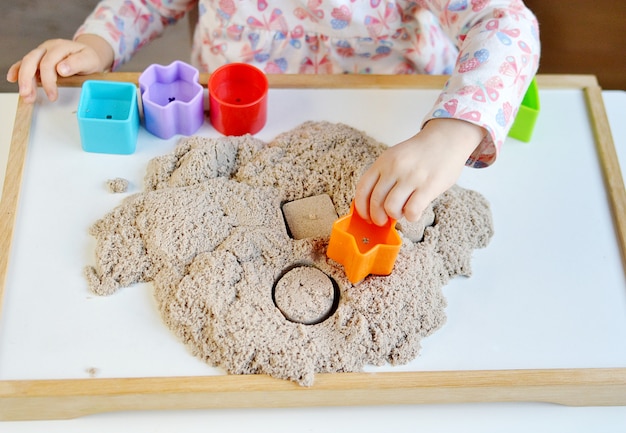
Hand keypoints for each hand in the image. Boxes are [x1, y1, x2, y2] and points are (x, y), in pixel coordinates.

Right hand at [6, 34, 113, 102]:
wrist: (89, 54)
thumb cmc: (89, 59)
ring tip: (26, 96)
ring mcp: (41, 52)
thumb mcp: (90, 60)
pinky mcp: (38, 58)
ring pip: (27, 63)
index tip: (52, 97)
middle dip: (28, 79)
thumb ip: (77, 63)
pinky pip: (24, 62)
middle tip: (29, 96)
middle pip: (32, 60)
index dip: (49, 81)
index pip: (49, 63)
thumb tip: (60, 69)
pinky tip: (12, 79)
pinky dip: (17, 70)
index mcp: (61, 47)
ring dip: (24, 80)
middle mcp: (48, 47)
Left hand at [355, 118, 485, 225]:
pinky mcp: (428, 186)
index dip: (361, 208)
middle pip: (375, 201)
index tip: (366, 216)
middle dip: (377, 217)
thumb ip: (384, 176)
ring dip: (395, 216)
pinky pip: (412, 211)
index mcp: (383, 161)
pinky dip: (411, 216)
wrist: (446, 139)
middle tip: (383, 220)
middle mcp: (394, 168)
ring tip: (402, 211)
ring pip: (391, 208)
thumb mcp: (395, 157)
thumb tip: (373, 205)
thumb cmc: (420, 153)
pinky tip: (414, 212)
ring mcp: (411, 177)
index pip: (363, 189)